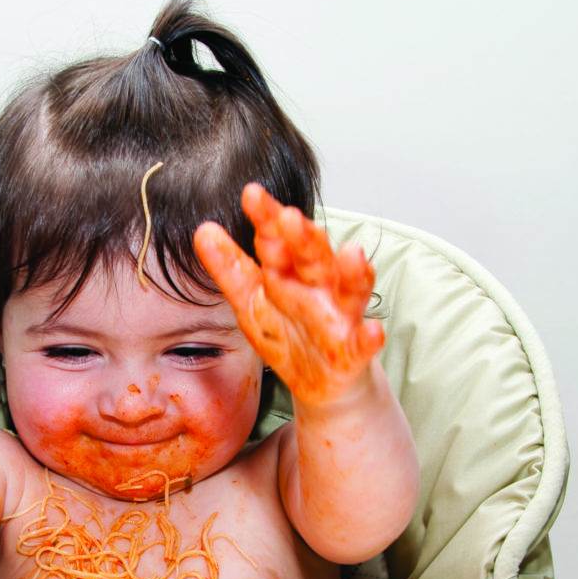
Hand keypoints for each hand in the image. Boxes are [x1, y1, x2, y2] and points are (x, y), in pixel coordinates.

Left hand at [193, 183, 383, 406]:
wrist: (323, 383)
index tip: (252, 195)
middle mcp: (320, 288)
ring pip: (350, 290)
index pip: (279, 241)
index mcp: (291, 274)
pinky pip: (364, 344)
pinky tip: (374, 332)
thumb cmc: (290, 336)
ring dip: (352, 273)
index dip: (267, 219)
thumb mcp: (252, 303)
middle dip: (304, 238)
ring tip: (352, 255)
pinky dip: (370, 338)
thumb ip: (231, 269)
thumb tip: (203, 230)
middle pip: (314, 257)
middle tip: (290, 218)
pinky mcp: (354, 352)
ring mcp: (341, 318)